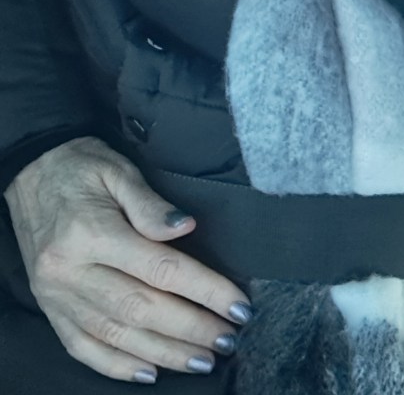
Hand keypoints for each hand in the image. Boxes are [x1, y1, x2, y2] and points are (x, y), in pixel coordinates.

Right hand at [4, 136, 251, 384]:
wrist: (30, 171)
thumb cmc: (81, 166)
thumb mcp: (118, 170)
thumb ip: (151, 204)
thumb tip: (186, 227)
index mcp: (91, 233)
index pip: (161, 269)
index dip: (205, 290)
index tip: (237, 304)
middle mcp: (71, 271)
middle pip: (141, 309)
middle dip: (191, 329)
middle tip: (229, 339)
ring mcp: (57, 295)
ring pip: (117, 335)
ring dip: (164, 353)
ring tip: (203, 360)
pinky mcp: (49, 308)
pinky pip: (83, 347)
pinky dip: (117, 366)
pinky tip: (150, 372)